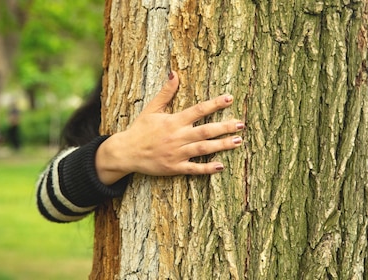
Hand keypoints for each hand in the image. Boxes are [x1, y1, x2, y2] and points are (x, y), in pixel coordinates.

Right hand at [95, 71, 244, 184]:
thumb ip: (166, 93)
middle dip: (225, 127)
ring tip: (238, 141)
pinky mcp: (174, 167)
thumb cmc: (140, 129)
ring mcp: (177, 153)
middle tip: (241, 124)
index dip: (215, 104)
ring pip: (203, 149)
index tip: (230, 98)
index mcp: (173, 121)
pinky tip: (220, 166)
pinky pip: (193, 169)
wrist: (126, 152)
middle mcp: (177, 137)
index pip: (198, 110)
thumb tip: (174, 73)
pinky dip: (207, 168)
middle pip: (206, 131)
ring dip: (221, 145)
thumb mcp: (151, 109)